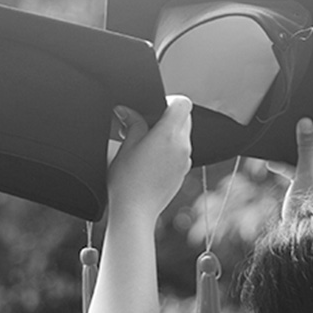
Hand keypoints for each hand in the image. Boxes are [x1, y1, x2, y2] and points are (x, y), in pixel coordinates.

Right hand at [108, 96, 192, 220]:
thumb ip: (133, 124)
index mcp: (169, 135)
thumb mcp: (126, 146)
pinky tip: (150, 161)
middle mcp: (183, 146)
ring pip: (183, 135)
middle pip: (185, 118)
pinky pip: (181, 151)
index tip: (154, 108)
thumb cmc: (127, 182)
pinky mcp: (183, 172)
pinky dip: (170, 149)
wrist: (135, 212)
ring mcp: (186, 160)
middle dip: (167, 117)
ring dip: (168, 134)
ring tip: (145, 145)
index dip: (169, 101)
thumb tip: (127, 111)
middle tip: (145, 126)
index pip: (183, 104)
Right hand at [265, 119, 312, 219]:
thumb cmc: (310, 213)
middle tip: (295, 131)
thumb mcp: (305, 176)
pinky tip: (273, 165)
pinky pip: (304, 174)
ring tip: (278, 151)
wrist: (302, 243)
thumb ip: (306, 149)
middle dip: (310, 142)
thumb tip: (307, 123)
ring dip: (296, 157)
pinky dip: (291, 169)